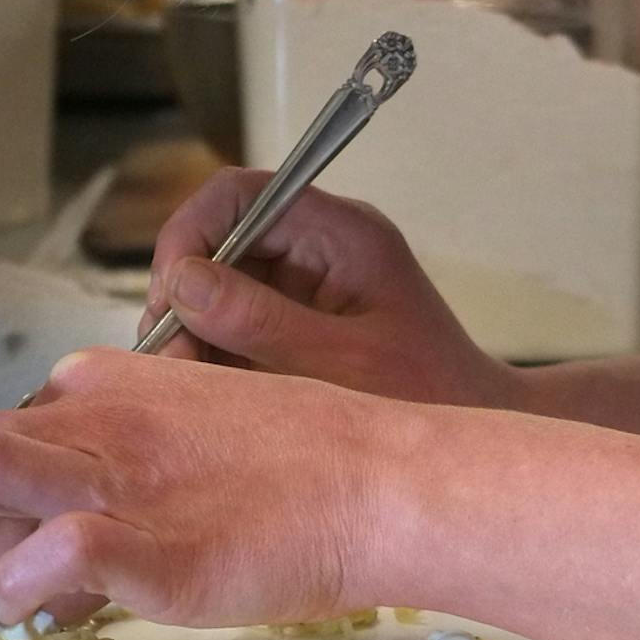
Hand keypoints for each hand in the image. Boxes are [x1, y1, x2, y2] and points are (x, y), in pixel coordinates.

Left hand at [0, 350, 405, 629]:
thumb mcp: (194, 431)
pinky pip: (42, 559)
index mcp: (102, 387)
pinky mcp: (147, 545)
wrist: (381, 483)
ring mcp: (115, 479)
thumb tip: (63, 526)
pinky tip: (35, 614)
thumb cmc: (307, 466)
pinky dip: (17, 590)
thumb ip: (120, 460)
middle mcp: (91, 419)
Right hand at [144, 170, 521, 410]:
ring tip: (187, 386)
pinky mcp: (292, 327)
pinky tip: (207, 395)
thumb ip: (262, 322)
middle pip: (217, 241)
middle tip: (168, 358)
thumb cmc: (430, 397)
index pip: (241, 195)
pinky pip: (230, 327)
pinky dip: (209, 357)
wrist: (471, 443)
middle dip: (181, 295)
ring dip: (189, 332)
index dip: (190, 233)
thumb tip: (183, 282)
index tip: (169, 296)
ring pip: (214, 288)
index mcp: (341, 234)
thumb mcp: (344, 364)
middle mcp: (316, 248)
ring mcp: (302, 287)